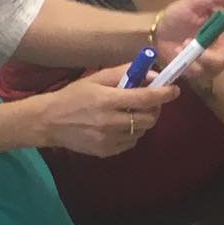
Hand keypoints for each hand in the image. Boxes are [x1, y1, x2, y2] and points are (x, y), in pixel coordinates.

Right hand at [32, 69, 176, 156]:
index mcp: (107, 100)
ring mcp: (108, 140)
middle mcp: (110, 122)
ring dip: (143, 121)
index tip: (174, 90)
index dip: (164, 94)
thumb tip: (151, 74)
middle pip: (149, 118)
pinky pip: (131, 142)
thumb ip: (124, 73)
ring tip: (131, 113)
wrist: (49, 122)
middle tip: (150, 101)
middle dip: (155, 109)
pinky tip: (119, 125)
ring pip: (142, 131)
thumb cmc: (74, 96)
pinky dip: (131, 133)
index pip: (145, 98)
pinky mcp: (106, 151)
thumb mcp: (96, 78)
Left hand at [155, 0, 223, 79]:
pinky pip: (204, 70)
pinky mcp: (203, 70)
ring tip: (185, 44)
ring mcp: (216, 56)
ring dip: (205, 54)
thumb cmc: (178, 14)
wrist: (157, 33)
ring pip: (222, 61)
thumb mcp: (195, 1)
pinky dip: (192, 60)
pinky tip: (181, 49)